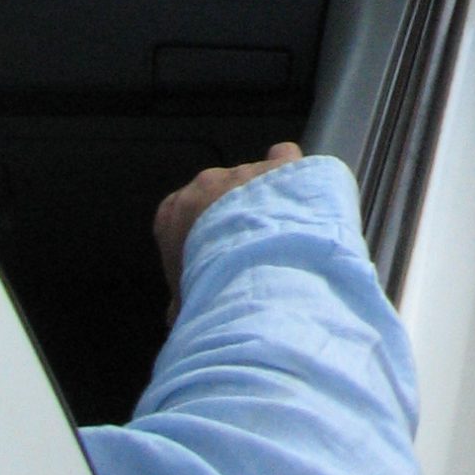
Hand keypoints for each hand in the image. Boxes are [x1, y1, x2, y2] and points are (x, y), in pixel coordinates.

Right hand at [154, 143, 303, 297]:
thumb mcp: (188, 299)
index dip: (192, 239)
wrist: (255, 260)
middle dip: (229, 218)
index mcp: (175, 211)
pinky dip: (292, 172)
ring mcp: (245, 171)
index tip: (205, 260)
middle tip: (244, 249)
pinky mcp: (281, 166)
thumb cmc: (213, 279)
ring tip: (277, 233)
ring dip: (262, 202)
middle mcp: (208, 183)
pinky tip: (300, 191)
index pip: (175, 217)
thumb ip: (185, 298)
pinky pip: (286, 158)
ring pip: (251, 181)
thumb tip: (180, 316)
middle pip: (216, 196)